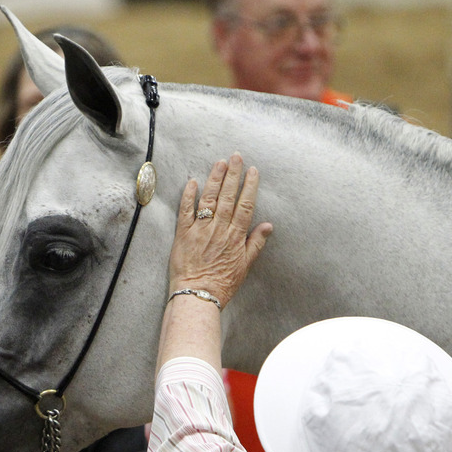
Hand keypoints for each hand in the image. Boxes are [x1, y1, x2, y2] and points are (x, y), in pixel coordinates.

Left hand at [168, 153, 272, 307]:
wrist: (197, 295)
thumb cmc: (222, 284)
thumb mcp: (245, 266)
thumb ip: (255, 243)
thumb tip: (268, 225)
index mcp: (235, 236)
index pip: (245, 205)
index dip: (249, 186)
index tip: (253, 171)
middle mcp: (219, 229)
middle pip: (228, 197)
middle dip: (233, 175)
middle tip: (236, 157)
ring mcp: (200, 230)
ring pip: (208, 199)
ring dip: (214, 179)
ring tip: (219, 163)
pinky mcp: (183, 234)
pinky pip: (185, 211)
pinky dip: (188, 196)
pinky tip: (192, 182)